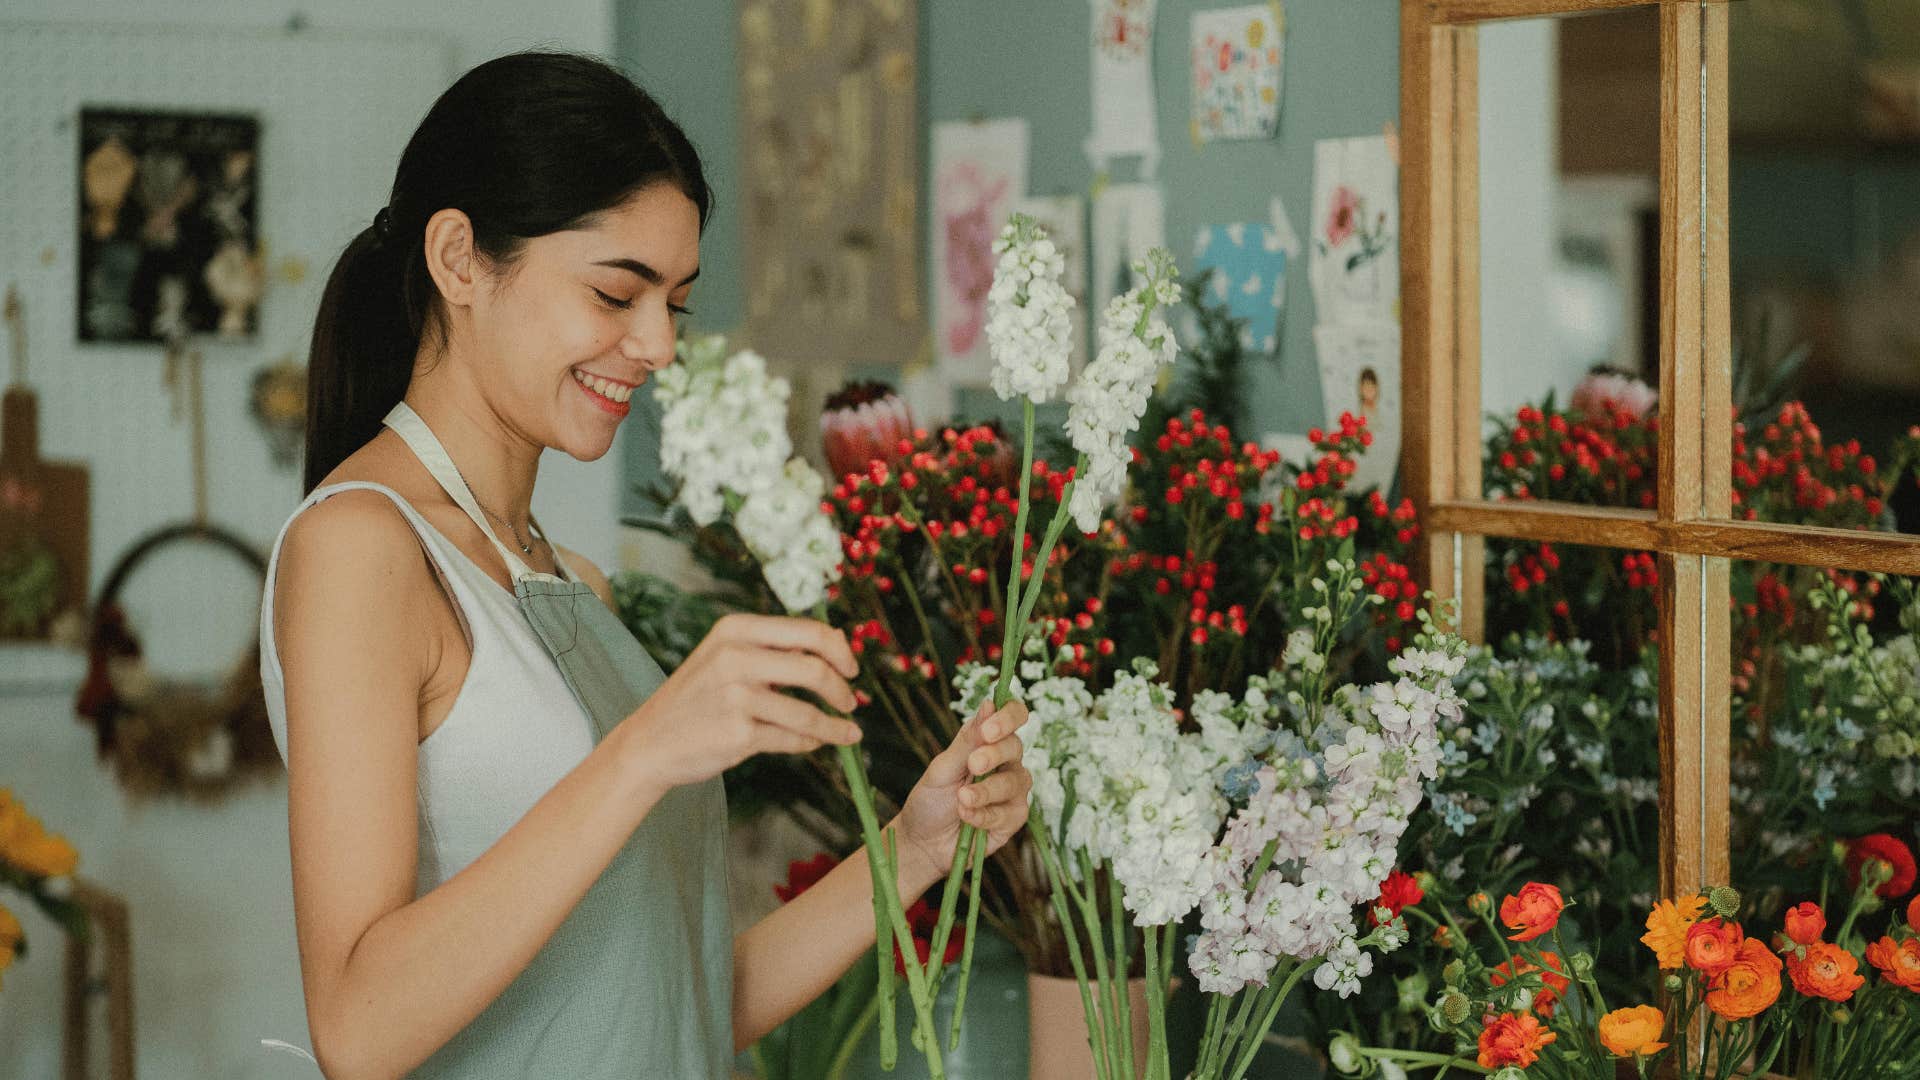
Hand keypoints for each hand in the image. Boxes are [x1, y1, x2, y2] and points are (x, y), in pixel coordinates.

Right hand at [620, 613, 860, 792]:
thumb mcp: (726, 656)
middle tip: (851, 703)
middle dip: (842, 689)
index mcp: (736, 629)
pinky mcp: (738, 734)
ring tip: (848, 733)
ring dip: (835, 726)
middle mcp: (735, 657)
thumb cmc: (697, 698)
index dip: (840, 651)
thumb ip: (775, 648)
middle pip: (815, 669)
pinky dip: (811, 743)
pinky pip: (792, 739)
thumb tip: (838, 645)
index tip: (852, 668)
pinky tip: (816, 743)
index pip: (808, 632)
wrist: (650, 741)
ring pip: (808, 712)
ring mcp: (736, 696)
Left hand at [892, 699, 1031, 895]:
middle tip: (972, 765)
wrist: (922, 841)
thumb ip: (968, 741)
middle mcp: (1006, 763)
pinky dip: (985, 815)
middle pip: (1016, 747)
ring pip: (1015, 782)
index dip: (1009, 717)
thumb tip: (989, 703)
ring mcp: (1012, 792)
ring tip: (961, 799)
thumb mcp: (942, 768)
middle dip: (993, 755)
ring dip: (986, 791)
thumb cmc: (931, 799)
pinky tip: (966, 818)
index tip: (989, 729)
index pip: (1013, 716)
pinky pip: (1009, 813)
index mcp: (988, 742)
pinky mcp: (1013, 819)